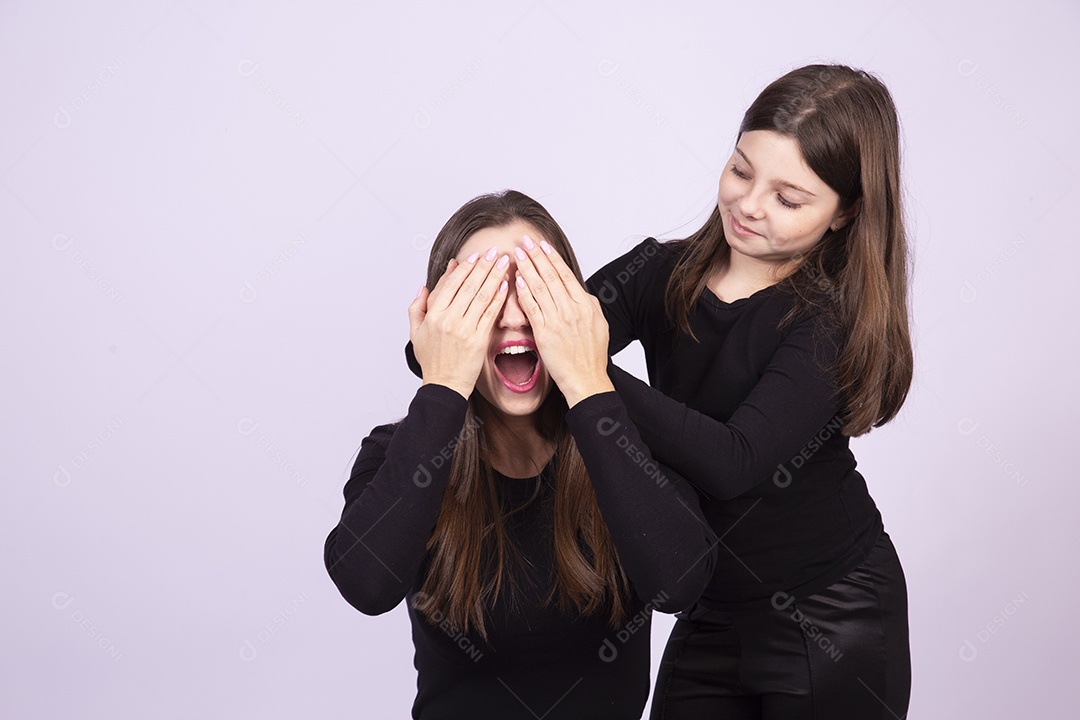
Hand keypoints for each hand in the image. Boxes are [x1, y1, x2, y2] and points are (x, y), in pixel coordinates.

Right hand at [408, 247, 509, 398]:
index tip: (475, 256)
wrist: (444, 385)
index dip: (464, 267)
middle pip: (468, 285)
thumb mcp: (416, 332)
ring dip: (494, 276)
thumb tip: (424, 286)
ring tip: (504, 262)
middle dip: (483, 265)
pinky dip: (499, 297)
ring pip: (482, 295)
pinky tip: (506, 285)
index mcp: (433, 315)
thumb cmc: (432, 360)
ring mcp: (464, 329)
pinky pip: (491, 313)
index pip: (450, 283)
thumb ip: (417, 307)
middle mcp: (448, 319)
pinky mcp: (479, 339)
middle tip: (494, 252)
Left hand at [513, 235, 614, 406]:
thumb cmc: (591, 355)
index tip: (541, 244)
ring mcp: (559, 320)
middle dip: (536, 256)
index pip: (565, 274)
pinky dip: (524, 292)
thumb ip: (586, 305)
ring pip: (540, 288)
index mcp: (585, 304)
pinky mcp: (545, 333)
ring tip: (517, 254)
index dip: (552, 257)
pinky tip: (517, 280)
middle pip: (551, 276)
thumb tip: (578, 291)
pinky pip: (532, 308)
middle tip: (524, 241)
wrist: (587, 379)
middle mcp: (573, 309)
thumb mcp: (597, 324)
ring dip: (527, 268)